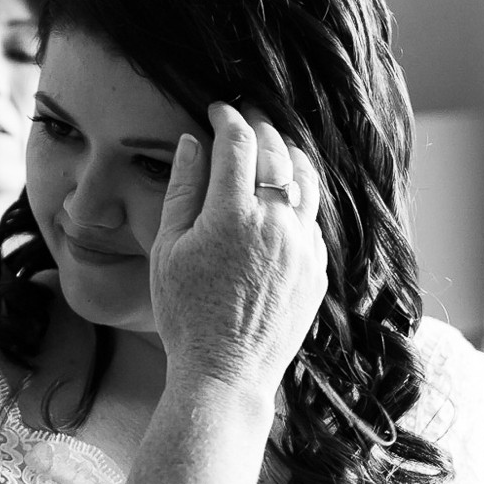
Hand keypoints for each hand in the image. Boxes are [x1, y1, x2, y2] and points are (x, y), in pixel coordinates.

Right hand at [150, 103, 327, 391]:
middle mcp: (276, 223)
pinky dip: (299, 195)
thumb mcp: (166, 251)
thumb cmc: (185, 315)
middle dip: (261, 126)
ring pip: (306, 179)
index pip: (238, 142)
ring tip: (272, 146)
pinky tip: (284, 197)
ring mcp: (302, 246)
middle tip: (246, 116)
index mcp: (232, 215)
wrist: (225, 373)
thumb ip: (181, 191)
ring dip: (289, 154)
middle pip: (278, 152)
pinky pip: (313, 217)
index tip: (217, 110)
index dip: (228, 117)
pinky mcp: (316, 268)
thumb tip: (191, 143)